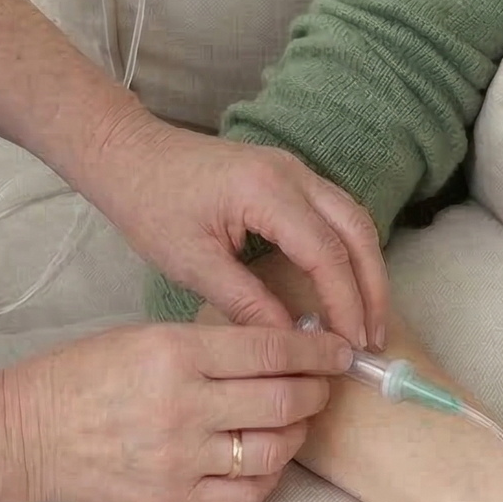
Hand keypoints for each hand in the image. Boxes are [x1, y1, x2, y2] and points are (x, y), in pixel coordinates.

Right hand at [0, 321, 354, 501]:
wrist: (28, 432)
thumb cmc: (84, 373)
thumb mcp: (146, 335)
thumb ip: (212, 342)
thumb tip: (279, 344)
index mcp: (176, 353)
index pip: (270, 347)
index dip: (316, 348)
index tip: (338, 348)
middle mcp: (184, 406)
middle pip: (283, 399)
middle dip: (318, 388)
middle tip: (324, 382)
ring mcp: (181, 458)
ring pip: (274, 448)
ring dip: (299, 432)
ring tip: (298, 418)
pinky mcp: (175, 499)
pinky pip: (247, 493)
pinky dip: (271, 474)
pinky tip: (268, 456)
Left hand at [92, 111, 389, 348]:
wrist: (130, 155)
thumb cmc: (150, 205)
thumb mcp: (192, 263)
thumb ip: (246, 302)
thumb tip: (291, 342)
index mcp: (266, 191)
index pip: (326, 252)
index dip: (345, 302)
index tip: (350, 346)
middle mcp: (292, 173)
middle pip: (357, 229)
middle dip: (372, 287)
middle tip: (372, 340)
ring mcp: (294, 169)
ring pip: (353, 217)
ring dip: (366, 268)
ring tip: (365, 320)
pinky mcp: (288, 176)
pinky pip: (335, 212)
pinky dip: (348, 250)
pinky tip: (344, 285)